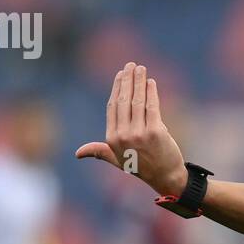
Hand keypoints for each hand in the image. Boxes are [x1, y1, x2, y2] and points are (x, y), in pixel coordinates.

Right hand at [76, 62, 187, 196]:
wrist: (165, 177)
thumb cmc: (141, 166)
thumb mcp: (117, 160)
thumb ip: (100, 151)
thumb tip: (78, 153)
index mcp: (112, 139)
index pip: (112, 107)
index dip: (116, 88)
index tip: (120, 75)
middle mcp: (123, 135)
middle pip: (123, 101)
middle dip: (127, 80)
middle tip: (130, 65)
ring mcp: (139, 134)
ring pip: (137, 101)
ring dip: (139, 82)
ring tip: (141, 68)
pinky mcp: (155, 132)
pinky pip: (152, 107)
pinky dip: (151, 92)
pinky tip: (151, 82)